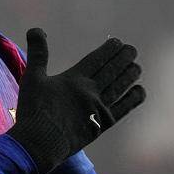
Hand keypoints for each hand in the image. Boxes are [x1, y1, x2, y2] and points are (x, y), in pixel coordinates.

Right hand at [6, 28, 145, 173]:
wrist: (39, 144)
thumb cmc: (33, 110)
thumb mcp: (32, 78)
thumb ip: (38, 53)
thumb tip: (36, 29)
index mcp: (74, 79)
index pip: (97, 59)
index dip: (109, 49)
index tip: (117, 42)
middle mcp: (90, 91)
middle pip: (112, 71)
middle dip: (123, 58)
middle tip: (132, 49)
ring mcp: (98, 109)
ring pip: (120, 87)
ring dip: (130, 75)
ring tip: (137, 66)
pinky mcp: (101, 125)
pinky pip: (122, 109)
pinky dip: (133, 99)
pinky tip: (140, 91)